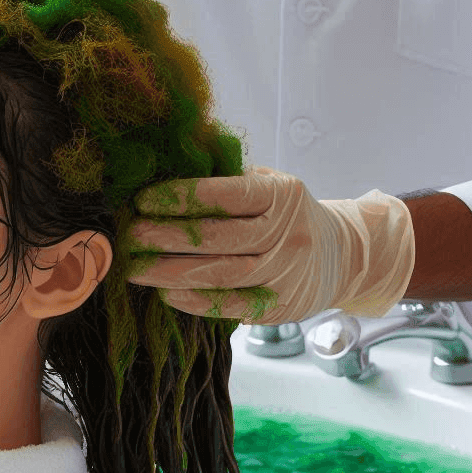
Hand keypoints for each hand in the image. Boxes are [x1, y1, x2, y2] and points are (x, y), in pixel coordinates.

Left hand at [126, 165, 415, 324]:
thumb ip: (228, 178)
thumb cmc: (287, 214)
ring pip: (220, 274)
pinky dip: (195, 302)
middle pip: (217, 238)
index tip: (142, 200)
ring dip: (170, 272)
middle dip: (166, 237)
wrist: (342, 255)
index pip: (225, 195)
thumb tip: (169, 165)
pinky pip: (232, 306)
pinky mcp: (282, 307)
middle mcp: (287, 234)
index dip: (180, 197)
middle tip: (129, 236)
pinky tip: (166, 294)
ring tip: (135, 268)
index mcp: (281, 195)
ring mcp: (286, 273)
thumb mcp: (269, 185)